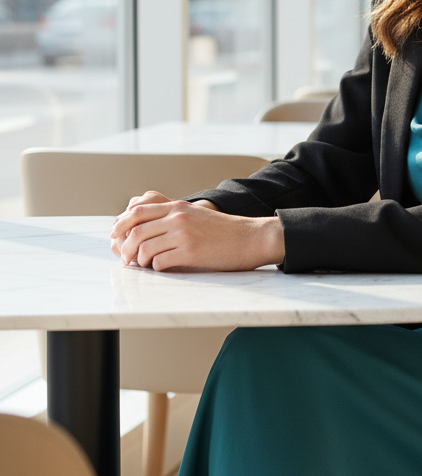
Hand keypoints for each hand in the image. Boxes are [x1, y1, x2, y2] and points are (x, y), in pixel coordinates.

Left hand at [109, 194, 284, 271]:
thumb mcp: (197, 215)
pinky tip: (162, 268)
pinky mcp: (190, 253)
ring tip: (143, 266)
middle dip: (124, 247)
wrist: (251, 237)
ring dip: (138, 260)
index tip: (115, 235)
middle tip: (124, 258)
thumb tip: (147, 229)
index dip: (121, 224)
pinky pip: (160, 263)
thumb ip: (174, 217)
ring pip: (144, 248)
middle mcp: (178, 218)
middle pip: (136, 230)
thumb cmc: (225, 230)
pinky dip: (155, 268)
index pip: (138, 211)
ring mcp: (183, 235)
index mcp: (178, 207)